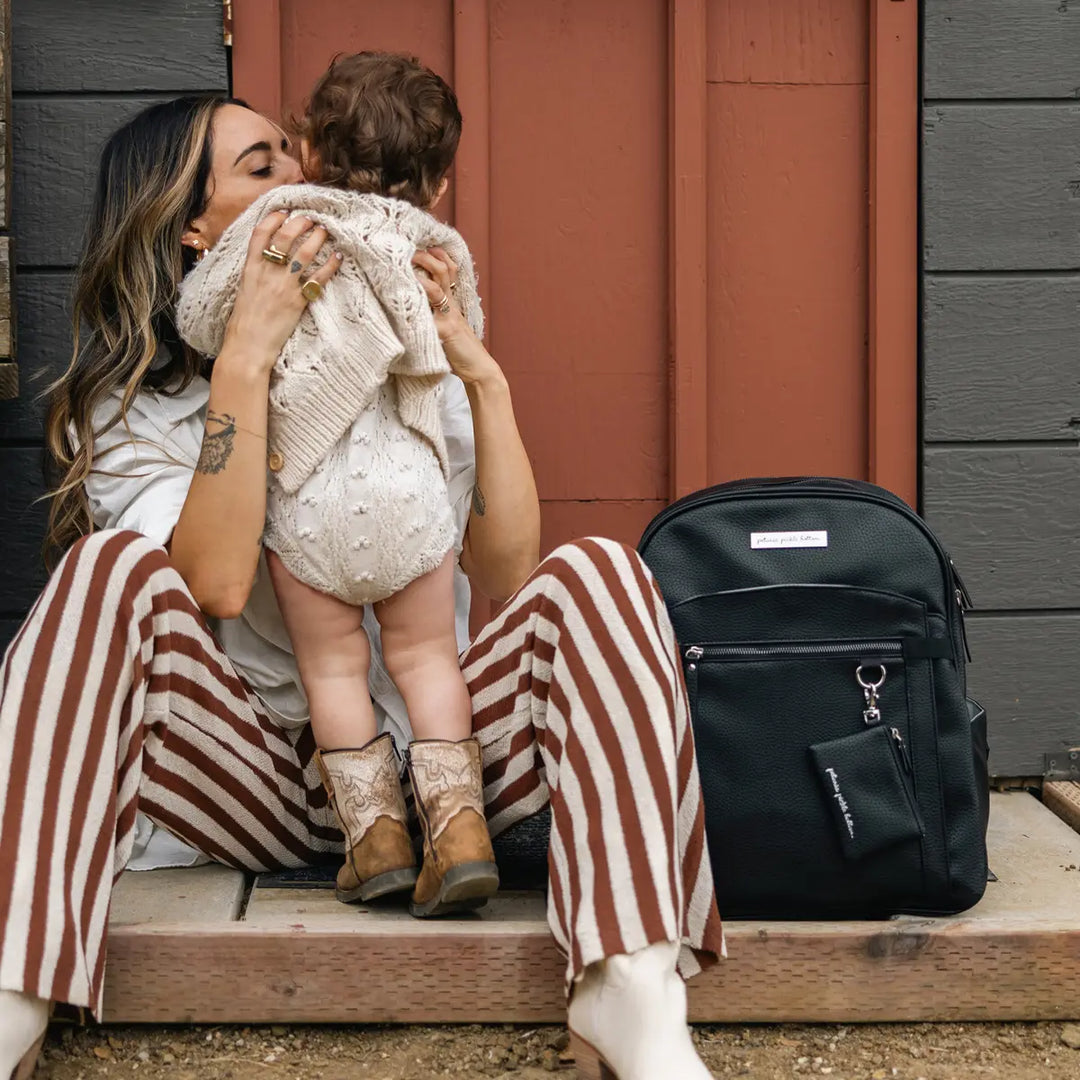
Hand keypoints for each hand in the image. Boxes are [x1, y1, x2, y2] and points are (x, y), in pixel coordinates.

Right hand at [220, 210, 342, 372]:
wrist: (248, 346)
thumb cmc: (244, 323)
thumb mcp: (245, 291)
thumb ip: (255, 273)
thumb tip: (266, 262)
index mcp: (250, 268)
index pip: (260, 233)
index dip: (274, 218)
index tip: (285, 211)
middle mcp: (267, 272)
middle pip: (285, 237)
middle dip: (300, 223)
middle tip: (310, 218)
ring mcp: (283, 285)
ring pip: (304, 252)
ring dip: (317, 238)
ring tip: (325, 230)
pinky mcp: (298, 300)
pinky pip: (318, 277)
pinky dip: (330, 265)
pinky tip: (338, 257)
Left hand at [413, 247, 503, 387]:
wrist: (479, 369)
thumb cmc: (460, 352)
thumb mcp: (448, 327)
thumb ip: (434, 315)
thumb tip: (410, 306)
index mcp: (452, 302)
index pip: (448, 269)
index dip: (437, 254)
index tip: (421, 244)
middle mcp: (451, 305)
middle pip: (443, 270)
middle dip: (425, 256)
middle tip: (408, 249)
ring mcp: (448, 317)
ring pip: (436, 286)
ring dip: (421, 273)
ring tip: (405, 264)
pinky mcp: (445, 331)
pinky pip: (428, 315)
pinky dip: (415, 307)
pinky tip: (402, 301)